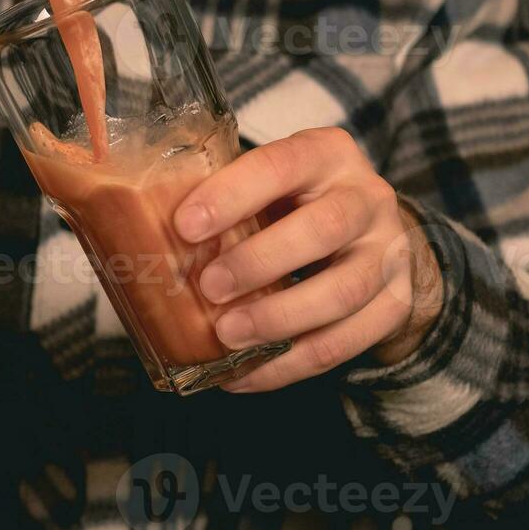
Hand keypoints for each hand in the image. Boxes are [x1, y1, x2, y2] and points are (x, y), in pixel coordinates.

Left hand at [173, 127, 442, 391]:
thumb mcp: (269, 185)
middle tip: (207, 286)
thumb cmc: (296, 205)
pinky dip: (290, 364)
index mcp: (326, 154)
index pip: (280, 165)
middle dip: (259, 261)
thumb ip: (222, 200)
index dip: (232, 195)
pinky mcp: (396, 304)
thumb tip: (132, 231)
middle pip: (321, 229)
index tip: (185, 225)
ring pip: (342, 291)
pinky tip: (244, 375)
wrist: (374, 235)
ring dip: (278, 318)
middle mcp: (368, 198)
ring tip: (226, 336)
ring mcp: (390, 253)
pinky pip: (346, 343)